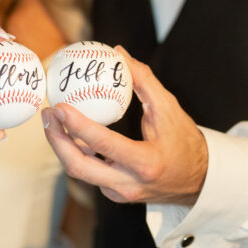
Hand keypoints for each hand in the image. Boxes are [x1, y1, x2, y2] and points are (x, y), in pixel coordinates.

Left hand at [42, 48, 207, 205]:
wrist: (199, 180)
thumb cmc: (185, 141)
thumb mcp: (169, 108)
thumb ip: (144, 80)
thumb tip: (119, 53)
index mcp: (145, 163)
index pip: (102, 144)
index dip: (77, 125)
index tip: (59, 106)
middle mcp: (129, 184)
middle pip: (79, 167)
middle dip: (56, 140)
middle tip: (48, 114)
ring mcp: (120, 193)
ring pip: (80, 172)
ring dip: (61, 146)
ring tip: (51, 120)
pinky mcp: (115, 194)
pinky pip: (89, 172)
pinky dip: (76, 152)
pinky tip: (69, 132)